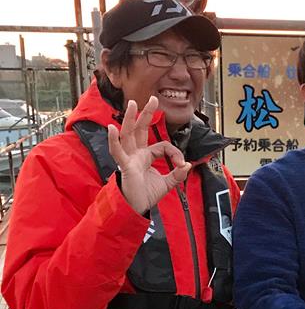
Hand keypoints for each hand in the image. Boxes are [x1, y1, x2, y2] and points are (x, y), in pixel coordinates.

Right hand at [107, 97, 190, 215]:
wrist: (135, 210)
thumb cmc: (146, 196)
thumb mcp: (167, 183)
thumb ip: (177, 174)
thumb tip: (188, 164)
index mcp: (145, 156)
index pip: (162, 145)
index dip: (175, 152)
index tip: (182, 164)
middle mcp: (136, 154)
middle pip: (140, 130)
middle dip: (146, 114)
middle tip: (153, 99)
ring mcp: (129, 159)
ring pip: (128, 135)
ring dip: (130, 119)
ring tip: (133, 104)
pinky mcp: (124, 167)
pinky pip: (117, 152)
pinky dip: (113, 140)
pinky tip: (111, 128)